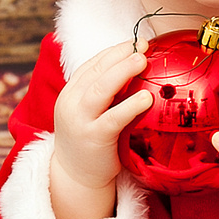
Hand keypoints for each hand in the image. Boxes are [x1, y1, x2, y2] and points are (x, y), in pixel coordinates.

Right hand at [51, 39, 152, 218]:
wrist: (75, 176)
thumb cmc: (90, 140)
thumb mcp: (91, 112)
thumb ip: (105, 93)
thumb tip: (137, 69)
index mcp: (71, 93)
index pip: (92, 64)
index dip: (114, 51)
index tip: (135, 42)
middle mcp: (71, 103)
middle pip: (96, 72)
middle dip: (120, 56)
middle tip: (142, 46)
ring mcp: (80, 121)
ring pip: (100, 90)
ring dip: (123, 72)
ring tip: (143, 61)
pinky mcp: (93, 139)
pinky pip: (113, 119)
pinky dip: (130, 106)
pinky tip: (147, 98)